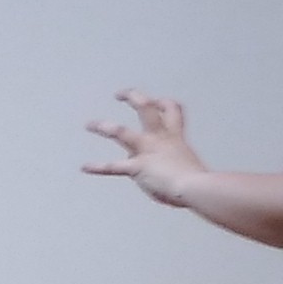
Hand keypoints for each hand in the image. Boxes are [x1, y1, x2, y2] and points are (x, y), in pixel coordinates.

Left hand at [83, 90, 208, 206]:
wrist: (196, 188)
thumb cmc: (198, 185)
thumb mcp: (188, 169)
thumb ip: (173, 168)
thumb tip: (160, 177)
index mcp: (176, 138)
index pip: (172, 110)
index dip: (163, 103)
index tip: (156, 102)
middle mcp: (160, 139)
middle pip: (147, 108)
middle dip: (133, 97)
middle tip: (120, 94)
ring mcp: (147, 151)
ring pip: (122, 132)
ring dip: (104, 127)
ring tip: (89, 124)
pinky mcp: (137, 167)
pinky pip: (113, 167)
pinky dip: (98, 167)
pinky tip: (84, 167)